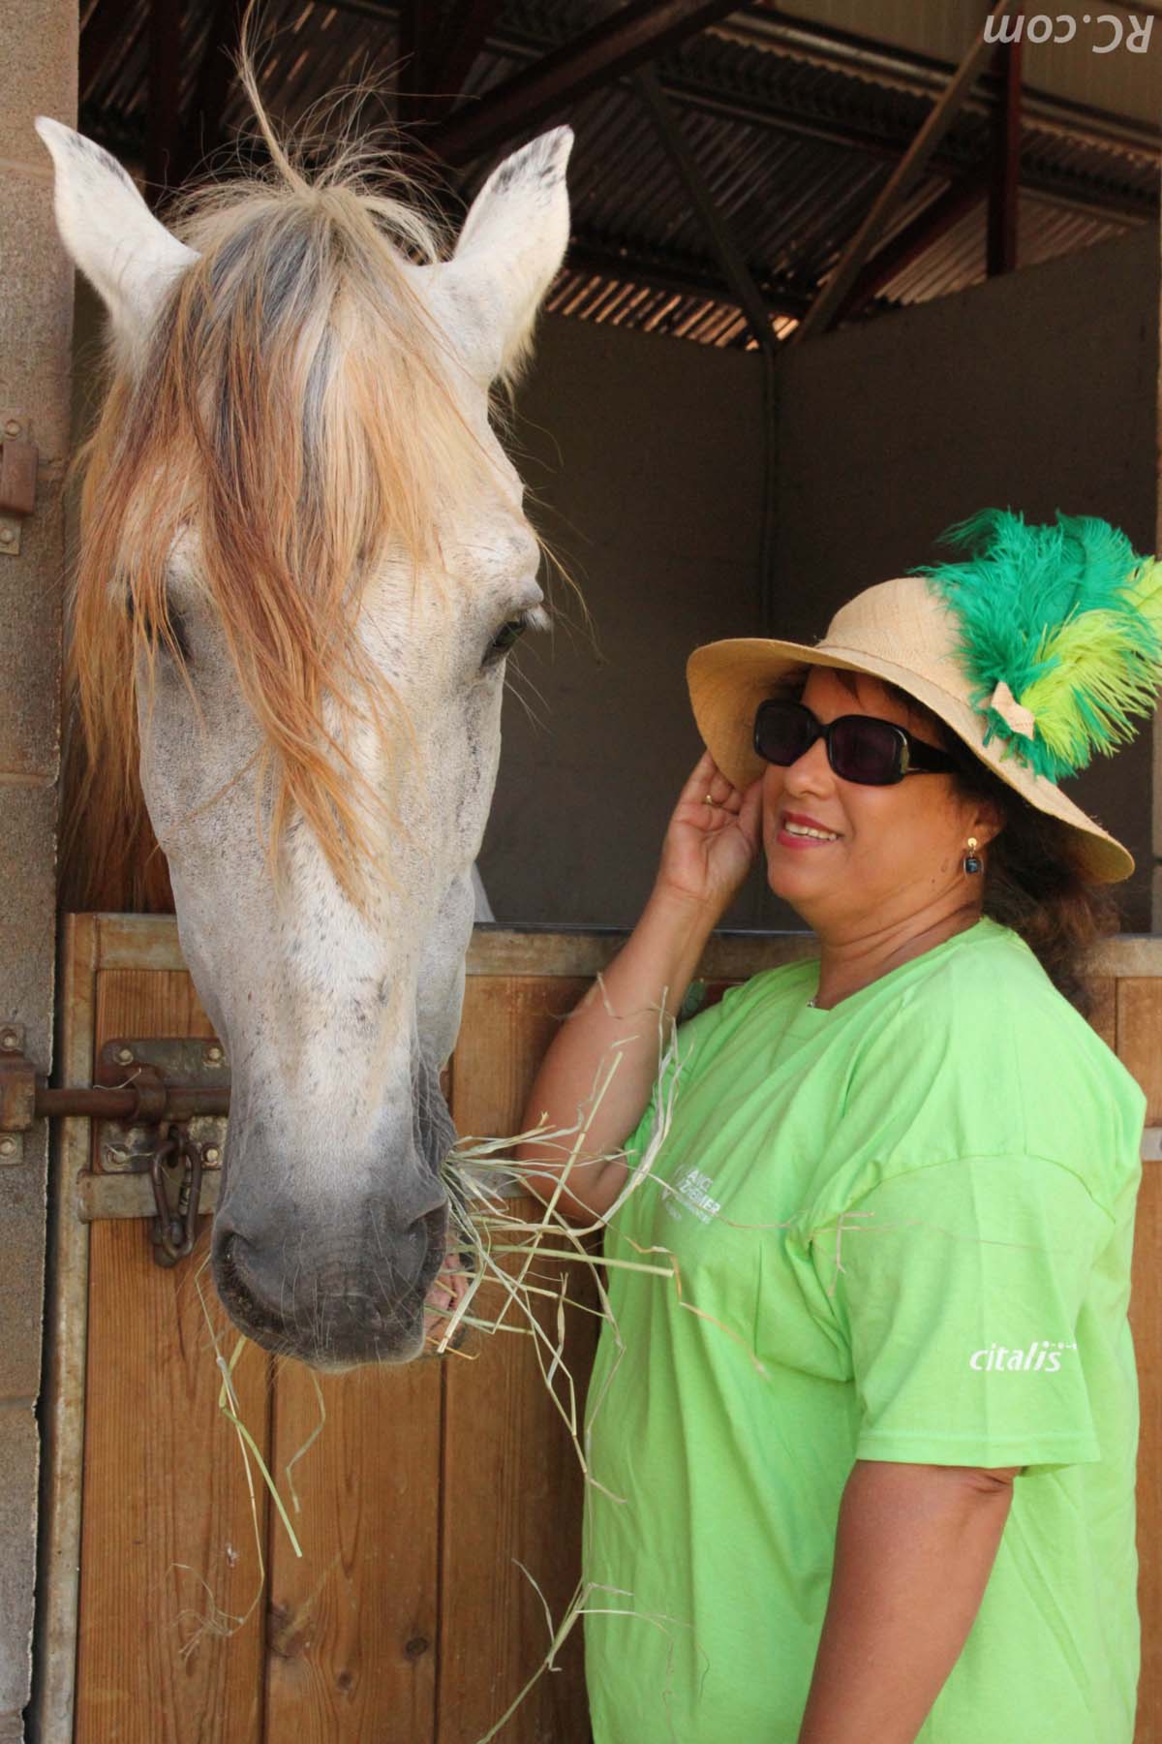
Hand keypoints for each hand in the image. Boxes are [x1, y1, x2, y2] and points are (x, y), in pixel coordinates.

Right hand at [655, 750, 762, 917]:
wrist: (698, 893)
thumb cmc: (725, 876)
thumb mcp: (750, 835)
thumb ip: (755, 805)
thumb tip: (765, 779)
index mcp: (741, 827)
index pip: (752, 795)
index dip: (762, 777)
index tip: (775, 757)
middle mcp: (723, 817)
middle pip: (735, 784)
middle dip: (747, 765)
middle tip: (761, 742)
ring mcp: (704, 811)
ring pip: (718, 779)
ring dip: (730, 761)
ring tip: (744, 738)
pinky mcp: (686, 808)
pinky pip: (699, 781)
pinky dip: (708, 764)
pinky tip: (718, 747)